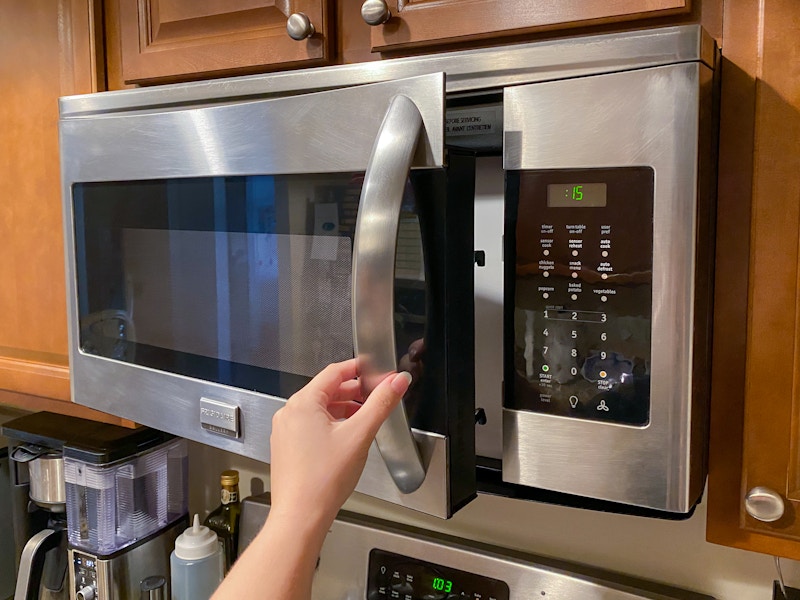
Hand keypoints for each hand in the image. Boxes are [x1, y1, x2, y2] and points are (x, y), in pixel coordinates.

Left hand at [268, 359, 411, 529]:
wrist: (301, 516)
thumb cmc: (323, 479)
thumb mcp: (360, 435)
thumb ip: (380, 404)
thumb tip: (397, 382)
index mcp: (303, 403)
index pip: (334, 372)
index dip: (359, 369)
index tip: (376, 371)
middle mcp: (289, 413)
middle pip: (326, 390)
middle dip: (353, 391)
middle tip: (375, 394)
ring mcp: (285, 431)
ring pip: (318, 409)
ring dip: (343, 408)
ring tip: (364, 417)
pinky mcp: (287, 447)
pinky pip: (310, 425)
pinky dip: (330, 424)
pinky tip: (345, 437)